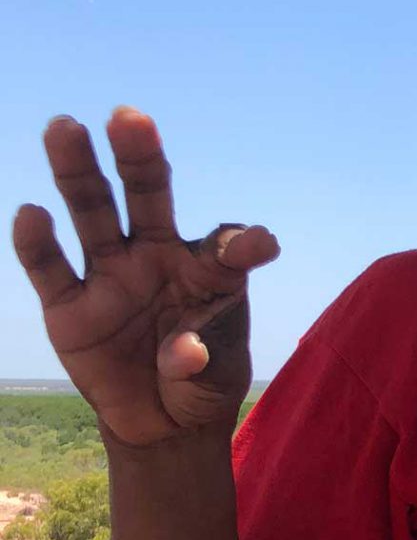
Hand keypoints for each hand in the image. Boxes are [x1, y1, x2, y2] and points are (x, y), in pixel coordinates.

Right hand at [12, 110, 278, 446]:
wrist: (161, 421)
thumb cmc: (202, 382)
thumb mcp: (215, 372)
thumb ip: (202, 357)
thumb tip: (186, 350)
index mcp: (205, 269)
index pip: (225, 246)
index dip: (242, 245)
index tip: (261, 246)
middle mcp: (155, 258)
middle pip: (146, 198)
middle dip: (139, 159)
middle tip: (130, 118)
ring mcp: (110, 276)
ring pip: (91, 214)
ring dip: (77, 172)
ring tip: (65, 127)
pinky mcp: (70, 307)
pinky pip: (50, 268)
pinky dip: (38, 242)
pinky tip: (32, 214)